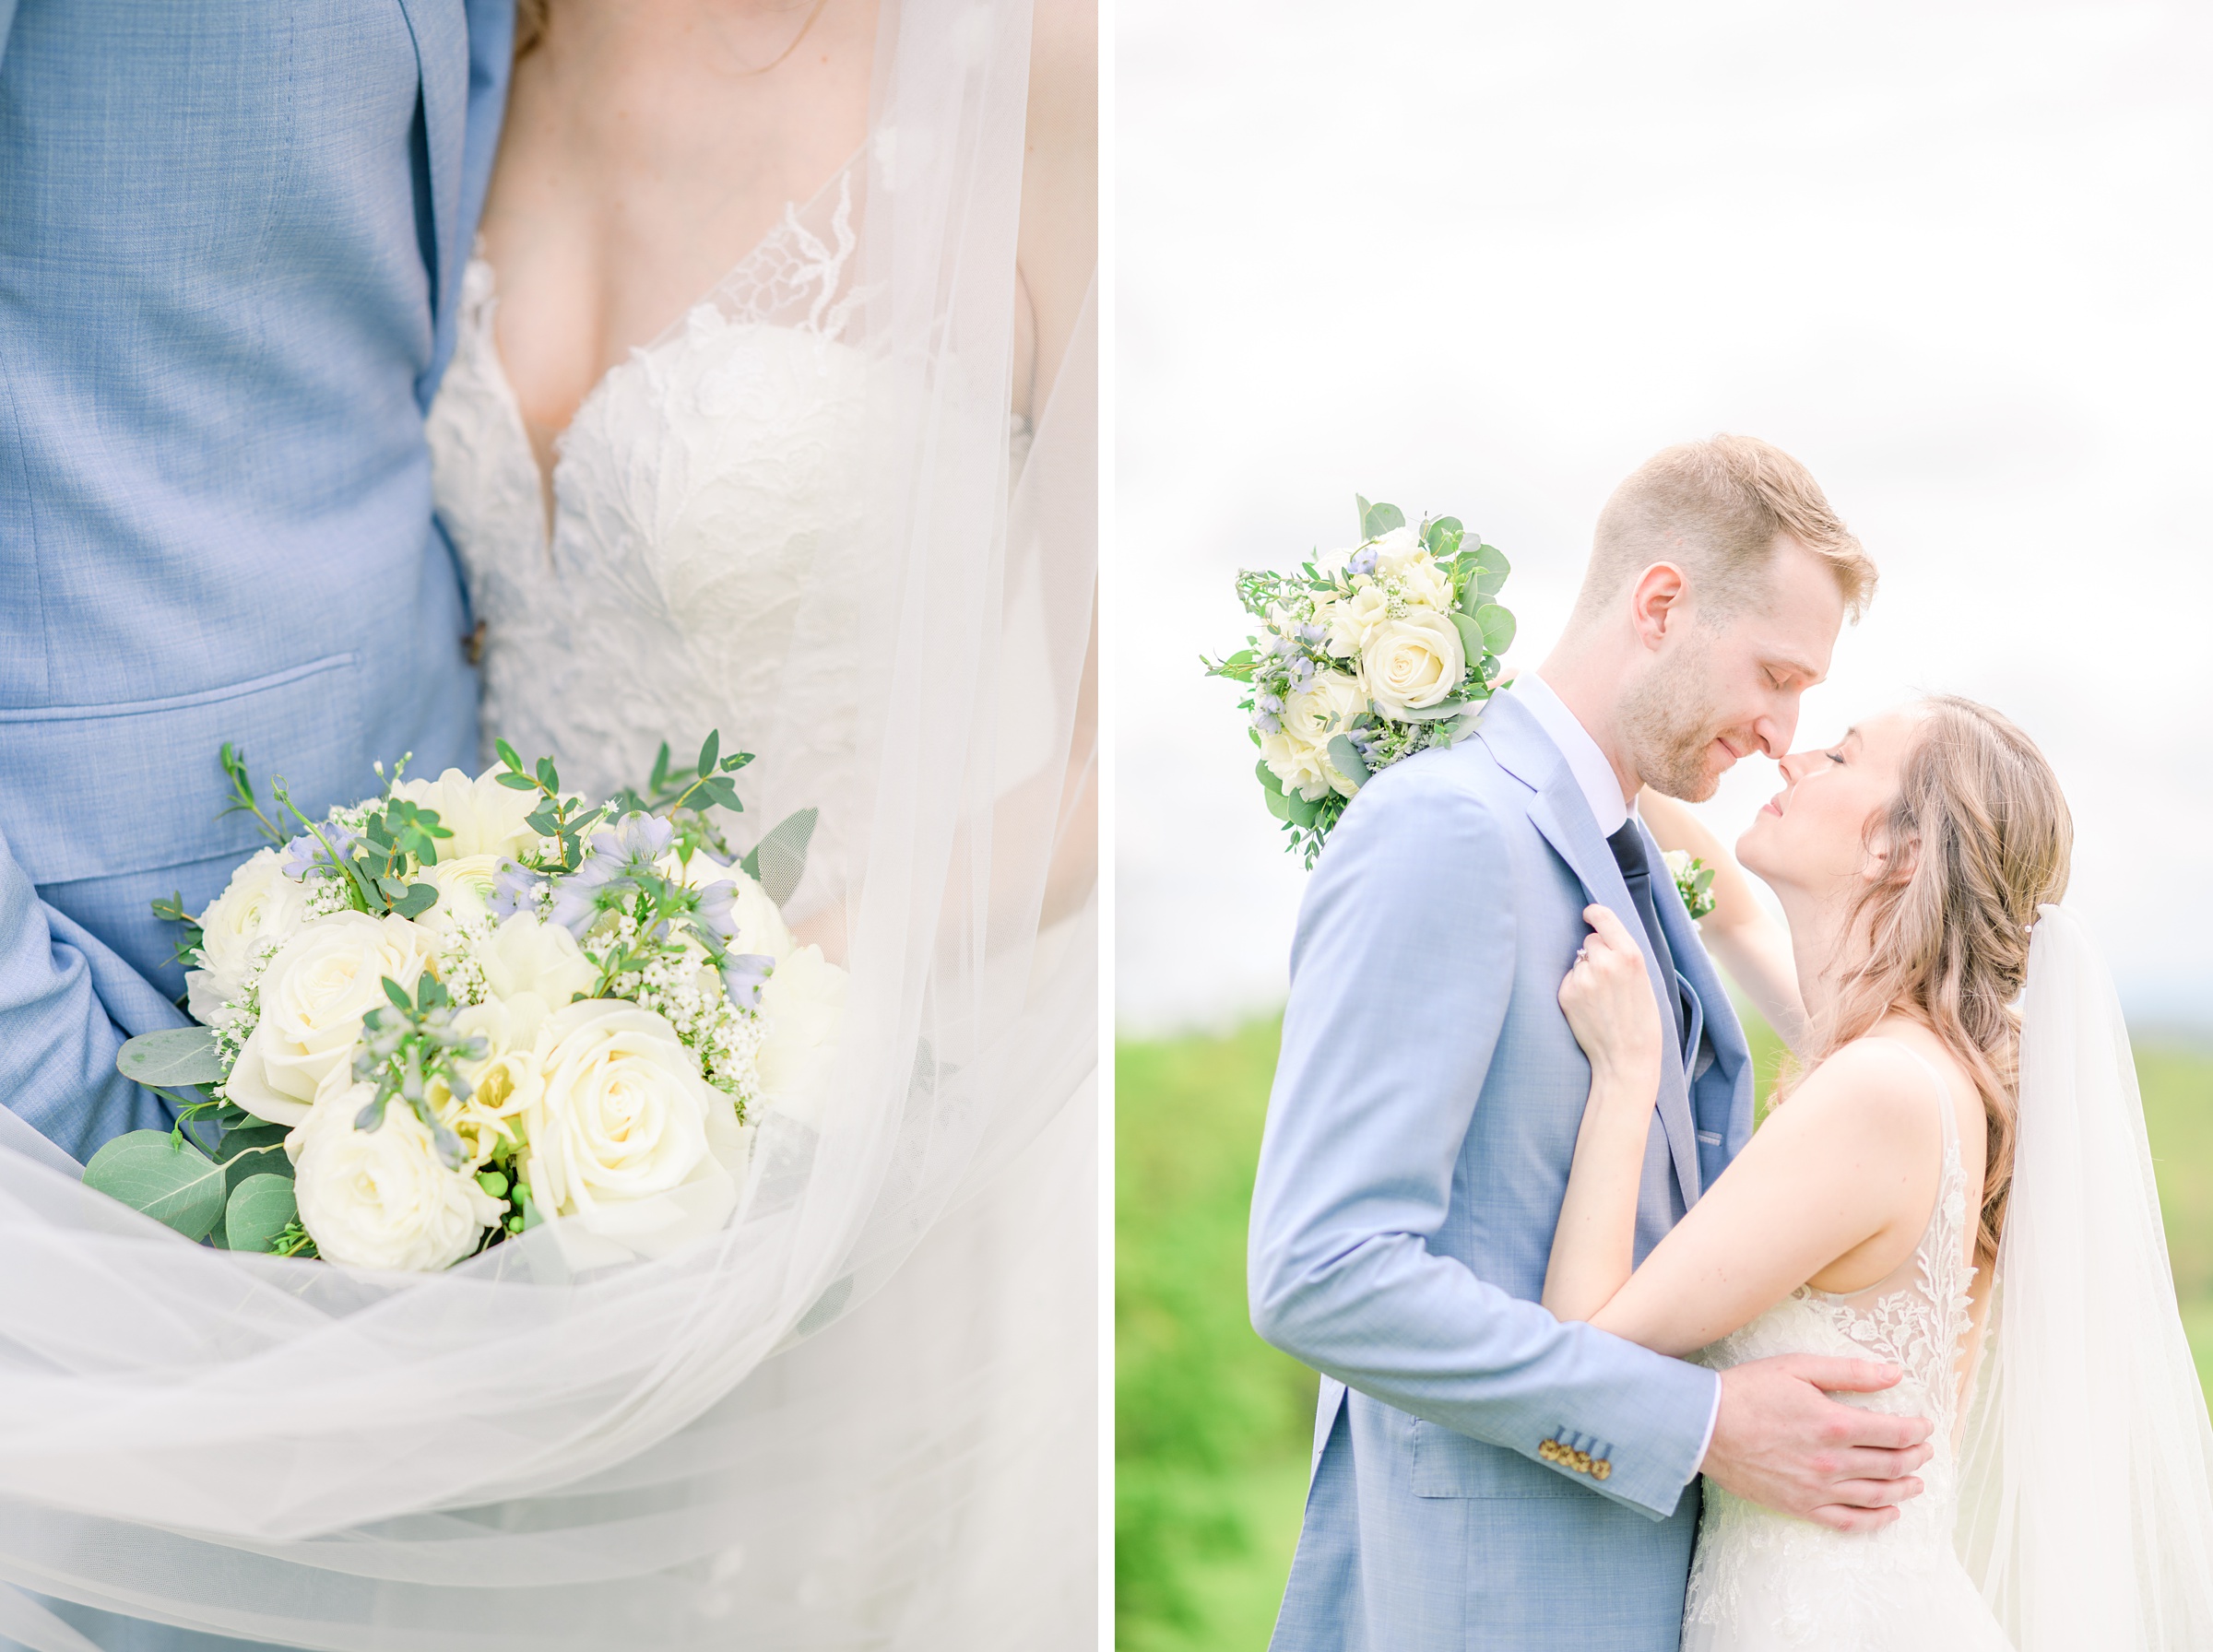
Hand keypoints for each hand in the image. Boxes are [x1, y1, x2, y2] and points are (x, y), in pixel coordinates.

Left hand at [1557, 905, 1661, 1092]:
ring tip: (1601, 998)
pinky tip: (1590, 1007)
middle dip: (1597, 953)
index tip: (1588, 913)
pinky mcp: (1567, 993)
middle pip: (1591, 940)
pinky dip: (1576, 988)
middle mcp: (1605, 962)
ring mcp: (1583, 978)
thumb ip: (1625, 956)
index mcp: (1630, 955)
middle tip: (1610, 980)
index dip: (1594, 913)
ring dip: (1586, 971)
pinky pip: (1569, 978)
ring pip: (1579, 960)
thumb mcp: (1645, 981)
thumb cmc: (1642, 1022)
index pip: (1604, 918)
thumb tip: (1602, 936)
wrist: (1627, 1059)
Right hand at [1701, 1355, 1934, 1532]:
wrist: (1704, 1426)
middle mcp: (1832, 1461)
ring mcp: (1817, 1488)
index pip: (1894, 1431)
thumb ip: (1849, 1372)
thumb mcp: (1798, 1368)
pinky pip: (1848, 1521)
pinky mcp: (1801, 1506)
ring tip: (1916, 1481)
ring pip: (1876, 1494)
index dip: (1916, 1429)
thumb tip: (1894, 1373)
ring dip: (1904, 1488)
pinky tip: (1890, 1513)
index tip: (1925, 1425)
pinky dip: (1876, 1520)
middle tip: (1925, 1449)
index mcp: (1834, 1423)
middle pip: (1891, 1464)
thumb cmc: (1748, 1390)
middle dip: (1915, 1456)